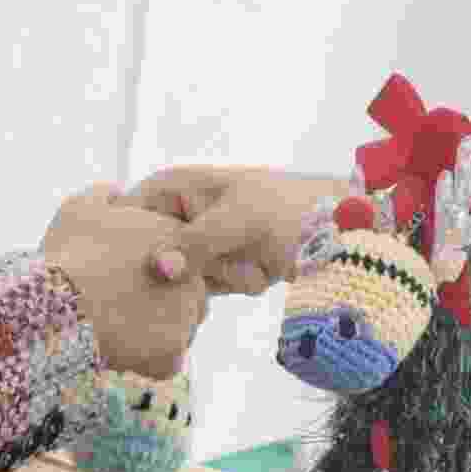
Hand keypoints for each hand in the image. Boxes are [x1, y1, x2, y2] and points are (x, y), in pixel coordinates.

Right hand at [44, 186, 212, 381]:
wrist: (57, 306)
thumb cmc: (66, 255)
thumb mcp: (78, 208)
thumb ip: (102, 194)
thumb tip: (114, 190)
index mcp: (173, 237)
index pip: (178, 254)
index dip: (147, 267)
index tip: (118, 275)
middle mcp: (191, 274)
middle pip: (184, 294)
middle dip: (159, 301)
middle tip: (118, 304)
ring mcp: (185, 316)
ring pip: (178, 329)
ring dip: (155, 332)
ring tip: (116, 327)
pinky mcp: (173, 352)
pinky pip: (166, 361)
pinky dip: (147, 361)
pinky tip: (121, 351)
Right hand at [126, 165, 343, 294]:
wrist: (343, 227)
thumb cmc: (290, 210)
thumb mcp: (238, 223)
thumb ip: (192, 246)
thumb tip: (158, 270)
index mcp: (176, 185)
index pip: (127, 214)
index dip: (133, 241)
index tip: (157, 262)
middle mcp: (184, 211)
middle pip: (157, 255)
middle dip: (201, 265)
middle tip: (236, 253)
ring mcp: (205, 240)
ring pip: (187, 276)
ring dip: (227, 275)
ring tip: (259, 259)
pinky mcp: (224, 264)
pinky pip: (214, 286)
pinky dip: (243, 280)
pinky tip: (267, 267)